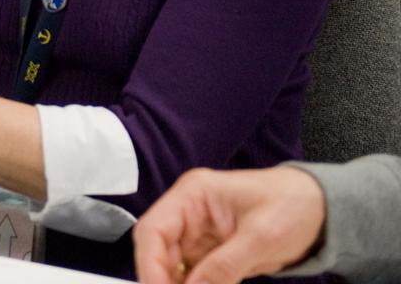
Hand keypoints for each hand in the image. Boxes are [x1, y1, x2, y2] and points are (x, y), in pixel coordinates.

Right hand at [134, 166, 326, 283]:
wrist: (321, 208)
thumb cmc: (293, 206)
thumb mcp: (262, 237)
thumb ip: (225, 266)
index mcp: (193, 195)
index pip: (153, 230)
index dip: (149, 264)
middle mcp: (188, 213)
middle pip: (157, 251)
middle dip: (162, 279)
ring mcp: (199, 233)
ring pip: (172, 267)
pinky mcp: (212, 251)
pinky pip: (193, 275)